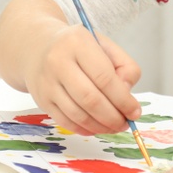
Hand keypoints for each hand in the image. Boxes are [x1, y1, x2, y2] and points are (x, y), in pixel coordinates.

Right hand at [21, 25, 141, 135]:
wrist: (38, 46)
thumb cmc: (77, 47)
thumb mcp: (104, 45)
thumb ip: (124, 66)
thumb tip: (127, 94)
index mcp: (77, 42)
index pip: (104, 77)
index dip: (123, 99)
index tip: (135, 111)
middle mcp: (58, 61)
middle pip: (90, 99)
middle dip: (113, 117)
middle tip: (125, 123)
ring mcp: (47, 82)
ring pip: (78, 114)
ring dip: (100, 126)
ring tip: (113, 127)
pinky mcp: (41, 99)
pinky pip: (66, 121)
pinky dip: (84, 129)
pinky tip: (96, 127)